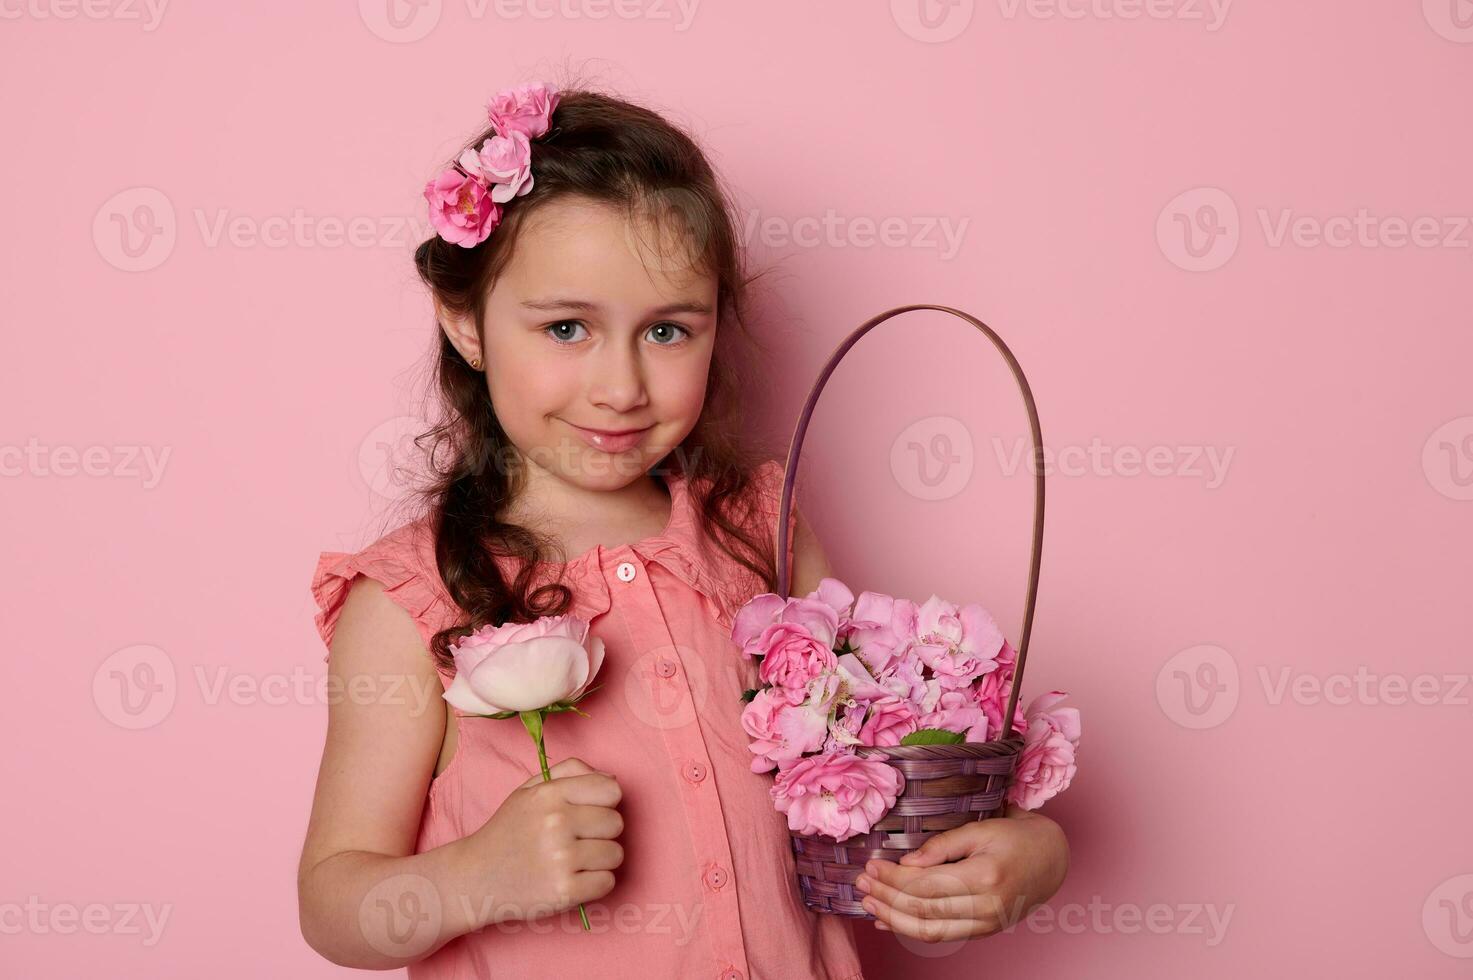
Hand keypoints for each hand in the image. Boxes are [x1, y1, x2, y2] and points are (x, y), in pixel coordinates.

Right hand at [463, 756, 624, 925]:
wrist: (474, 878)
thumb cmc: (507, 831)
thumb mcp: (529, 790)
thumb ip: (570, 772)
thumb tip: (612, 777)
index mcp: (550, 794)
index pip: (611, 789)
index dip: (604, 802)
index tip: (588, 812)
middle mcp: (557, 823)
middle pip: (616, 823)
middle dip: (602, 832)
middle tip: (577, 839)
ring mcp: (561, 858)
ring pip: (616, 854)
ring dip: (600, 860)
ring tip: (574, 860)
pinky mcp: (565, 891)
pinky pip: (608, 882)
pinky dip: (595, 884)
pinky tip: (573, 879)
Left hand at [853, 804, 1068, 942]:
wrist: (1052, 859)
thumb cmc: (1015, 837)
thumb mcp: (980, 828)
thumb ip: (942, 845)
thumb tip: (906, 862)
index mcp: (985, 875)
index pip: (926, 885)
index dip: (893, 878)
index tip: (870, 867)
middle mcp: (986, 906)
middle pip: (923, 911)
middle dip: (886, 898)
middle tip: (860, 885)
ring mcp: (987, 924)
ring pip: (930, 931)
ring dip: (894, 920)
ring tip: (869, 905)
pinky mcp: (985, 931)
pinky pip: (943, 936)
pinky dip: (912, 930)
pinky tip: (890, 921)